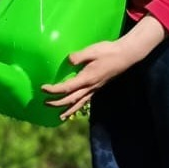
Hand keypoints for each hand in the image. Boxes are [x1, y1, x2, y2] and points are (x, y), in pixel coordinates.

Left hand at [39, 16, 166, 120]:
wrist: (125, 55)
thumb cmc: (108, 51)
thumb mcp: (92, 51)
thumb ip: (79, 56)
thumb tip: (68, 60)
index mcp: (86, 78)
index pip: (67, 88)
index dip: (53, 90)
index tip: (43, 88)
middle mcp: (90, 87)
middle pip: (71, 99)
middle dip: (57, 103)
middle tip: (45, 103)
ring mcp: (95, 88)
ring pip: (79, 103)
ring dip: (68, 110)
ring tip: (60, 117)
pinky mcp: (98, 87)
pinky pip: (86, 100)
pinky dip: (78, 106)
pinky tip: (76, 107)